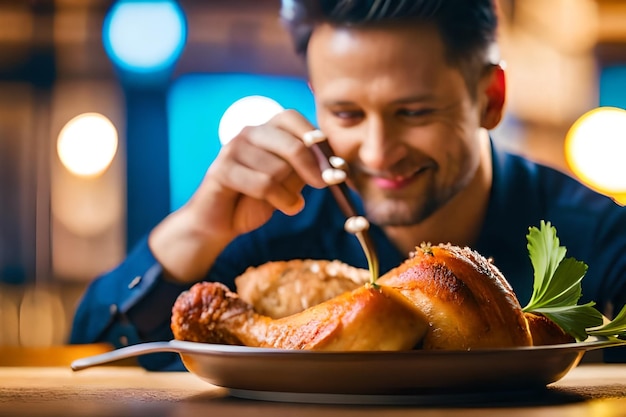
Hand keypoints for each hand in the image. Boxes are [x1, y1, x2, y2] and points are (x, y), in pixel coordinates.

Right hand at [148, 110, 326, 282]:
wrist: (222, 221)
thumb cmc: (258, 198)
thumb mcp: (289, 180)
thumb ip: (307, 166)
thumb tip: (335, 163)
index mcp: (265, 129)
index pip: (293, 118)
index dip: (317, 140)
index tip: (334, 164)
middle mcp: (248, 132)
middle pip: (292, 145)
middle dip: (313, 168)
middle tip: (325, 184)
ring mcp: (232, 149)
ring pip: (278, 170)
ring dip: (289, 193)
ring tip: (286, 203)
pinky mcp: (221, 170)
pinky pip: (263, 185)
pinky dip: (279, 200)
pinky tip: (283, 208)